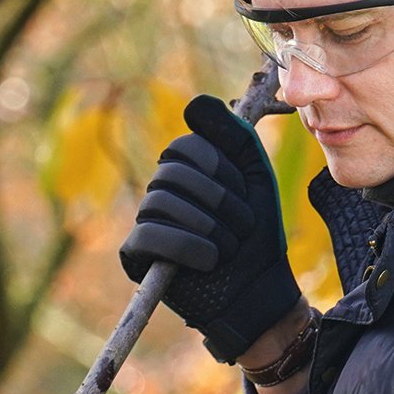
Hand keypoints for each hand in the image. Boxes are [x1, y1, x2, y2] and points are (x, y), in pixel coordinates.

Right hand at [119, 95, 300, 364]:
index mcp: (184, 171)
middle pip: (170, 173)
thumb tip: (192, 104)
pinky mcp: (136, 257)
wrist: (257, 290)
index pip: (184, 147)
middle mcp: (160, 193)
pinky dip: (185, 247)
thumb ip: (232, 134)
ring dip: (207, 228)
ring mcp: (146, 223)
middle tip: (240, 228)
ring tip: (226, 249)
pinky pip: (149, 236)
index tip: (245, 194)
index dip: (218, 168)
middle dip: (216, 200)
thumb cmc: (256, 234)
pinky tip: (209, 261)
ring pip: (160, 203)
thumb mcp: (254, 174)